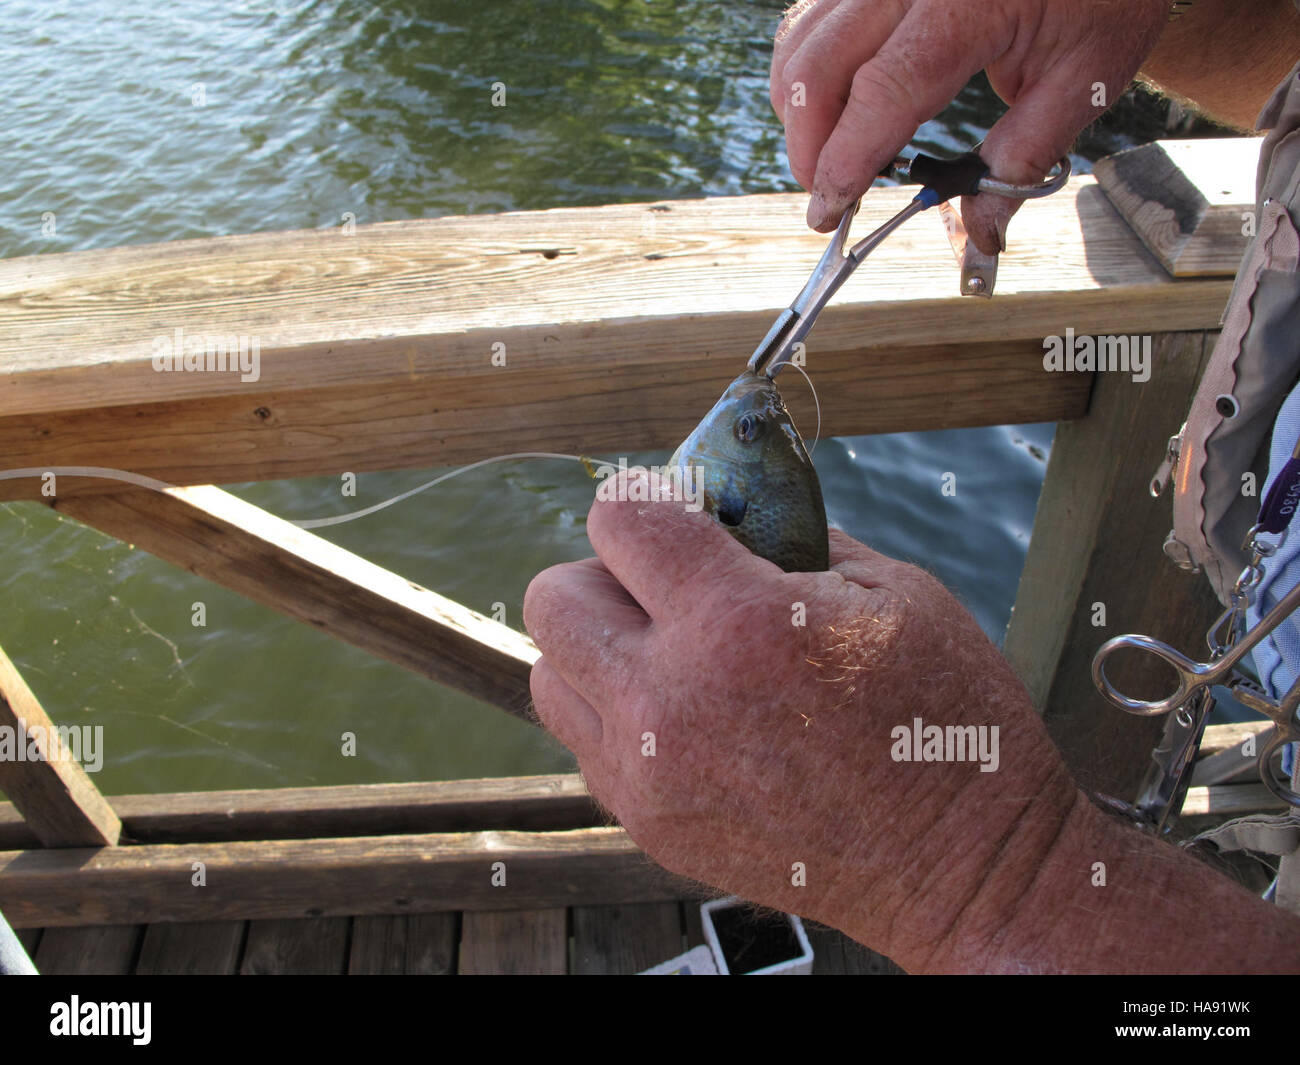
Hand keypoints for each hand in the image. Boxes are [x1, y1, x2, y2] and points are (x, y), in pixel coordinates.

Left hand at [523, 473, 1079, 970]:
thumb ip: (792, 537)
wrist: (961, 867)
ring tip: (669, 655)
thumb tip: (726, 510)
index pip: (618, 519)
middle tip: (666, 586)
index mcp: (737, 623)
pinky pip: (586, 744)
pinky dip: (617, 716)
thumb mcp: (893, 591)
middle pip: (553, 598)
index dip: (646, 499)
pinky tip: (689, 716)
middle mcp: (669, 700)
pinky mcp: (650, 826)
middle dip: (603, 572)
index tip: (676, 511)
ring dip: (597, 649)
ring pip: (551, 676)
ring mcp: (650, 774)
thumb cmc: (944, 720)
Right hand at [771, 0, 1170, 250]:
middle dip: (807, 148)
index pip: (881, 93)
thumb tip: (983, 233)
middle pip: (817, 69)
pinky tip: (833, 108)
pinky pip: (811, 22)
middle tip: (828, 198)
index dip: (845, 162)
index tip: (830, 213)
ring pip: (801, 44)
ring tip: (832, 157)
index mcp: (968, 4)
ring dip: (800, 112)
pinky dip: (808, 73)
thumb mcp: (1083, 80)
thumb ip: (1023, 158)